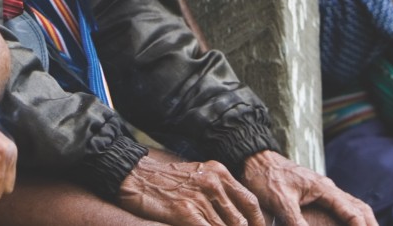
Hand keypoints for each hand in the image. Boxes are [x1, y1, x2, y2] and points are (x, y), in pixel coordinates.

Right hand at [118, 153, 266, 225]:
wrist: (134, 175)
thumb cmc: (165, 180)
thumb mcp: (197, 176)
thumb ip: (217, 192)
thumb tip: (234, 216)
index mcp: (219, 172)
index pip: (249, 202)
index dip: (258, 223)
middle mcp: (213, 183)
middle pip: (240, 220)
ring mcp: (199, 197)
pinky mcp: (184, 211)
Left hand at [240, 151, 376, 225]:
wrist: (254, 159)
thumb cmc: (266, 177)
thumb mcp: (280, 202)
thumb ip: (296, 222)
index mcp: (324, 188)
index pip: (352, 212)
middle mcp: (327, 188)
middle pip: (358, 207)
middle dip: (370, 224)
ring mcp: (322, 189)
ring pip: (351, 205)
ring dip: (362, 220)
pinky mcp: (314, 192)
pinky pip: (339, 205)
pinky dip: (350, 216)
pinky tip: (349, 224)